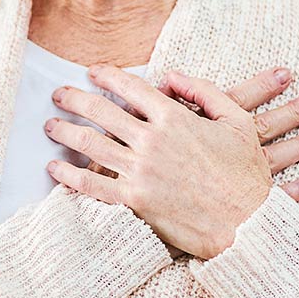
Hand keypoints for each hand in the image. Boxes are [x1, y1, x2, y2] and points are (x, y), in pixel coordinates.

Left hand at [45, 66, 298, 260]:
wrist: (248, 226)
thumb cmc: (246, 175)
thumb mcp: (237, 122)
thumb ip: (205, 91)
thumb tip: (170, 75)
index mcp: (175, 118)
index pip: (131, 87)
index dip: (107, 76)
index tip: (92, 71)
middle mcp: (152, 141)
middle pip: (102, 111)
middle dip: (75, 98)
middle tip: (58, 94)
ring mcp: (140, 171)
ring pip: (91, 145)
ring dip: (65, 132)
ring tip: (50, 126)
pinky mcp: (134, 201)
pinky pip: (93, 185)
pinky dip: (69, 176)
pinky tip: (54, 170)